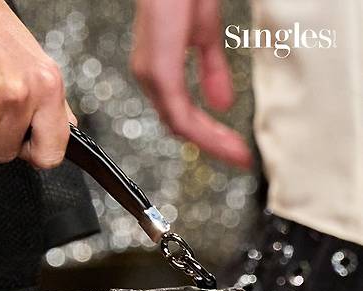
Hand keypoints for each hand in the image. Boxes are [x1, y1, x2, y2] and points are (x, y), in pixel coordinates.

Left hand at [130, 0, 251, 167]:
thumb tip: (221, 104)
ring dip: (212, 143)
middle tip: (240, 158)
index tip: (234, 149)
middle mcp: (151, 76)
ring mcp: (153, 74)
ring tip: (238, 155)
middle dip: (213, 145)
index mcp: (159, 70)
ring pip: (180, 125)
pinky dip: (204, 131)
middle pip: (180, 126)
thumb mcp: (204, 33)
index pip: (182, 115)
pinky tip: (223, 140)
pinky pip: (179, 113)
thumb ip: (211, 71)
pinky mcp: (160, 70)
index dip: (209, 135)